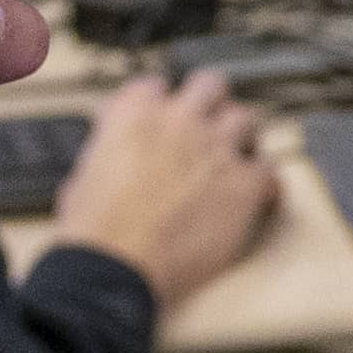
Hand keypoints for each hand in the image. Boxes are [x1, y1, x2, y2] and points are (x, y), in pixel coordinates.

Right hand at [38, 67, 282, 299]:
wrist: (115, 267)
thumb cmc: (96, 232)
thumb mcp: (83, 175)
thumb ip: (106, 151)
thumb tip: (109, 155)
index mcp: (135, 114)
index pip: (155, 86)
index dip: (160, 103)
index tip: (163, 114)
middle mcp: (180, 121)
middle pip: (209, 86)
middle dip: (209, 103)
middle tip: (208, 125)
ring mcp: (215, 149)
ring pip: (245, 118)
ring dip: (241, 136)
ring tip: (236, 155)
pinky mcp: (243, 185)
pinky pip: (269, 171)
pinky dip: (266, 183)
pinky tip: (259, 195)